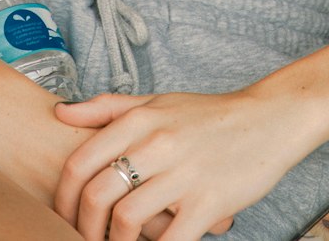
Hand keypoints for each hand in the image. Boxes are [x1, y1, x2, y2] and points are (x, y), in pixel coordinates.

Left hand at [54, 89, 299, 240]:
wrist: (268, 120)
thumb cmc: (208, 115)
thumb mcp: (157, 102)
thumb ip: (107, 108)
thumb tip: (60, 111)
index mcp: (140, 120)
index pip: (81, 163)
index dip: (63, 198)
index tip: (62, 216)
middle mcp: (157, 144)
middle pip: (97, 196)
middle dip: (82, 228)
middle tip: (86, 239)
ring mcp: (183, 174)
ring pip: (126, 221)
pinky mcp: (208, 202)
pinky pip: (170, 240)